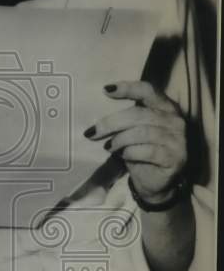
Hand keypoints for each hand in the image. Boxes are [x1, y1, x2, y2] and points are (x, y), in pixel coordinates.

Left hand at [85, 81, 187, 203]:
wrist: (154, 182)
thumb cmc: (141, 151)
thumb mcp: (131, 131)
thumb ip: (123, 120)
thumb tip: (98, 120)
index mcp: (165, 107)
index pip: (147, 91)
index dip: (128, 88)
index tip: (106, 90)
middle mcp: (175, 120)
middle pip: (139, 114)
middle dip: (112, 122)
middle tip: (93, 132)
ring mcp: (177, 139)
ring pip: (142, 133)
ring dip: (120, 140)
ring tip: (109, 147)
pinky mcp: (175, 157)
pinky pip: (148, 151)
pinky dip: (130, 152)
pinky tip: (122, 155)